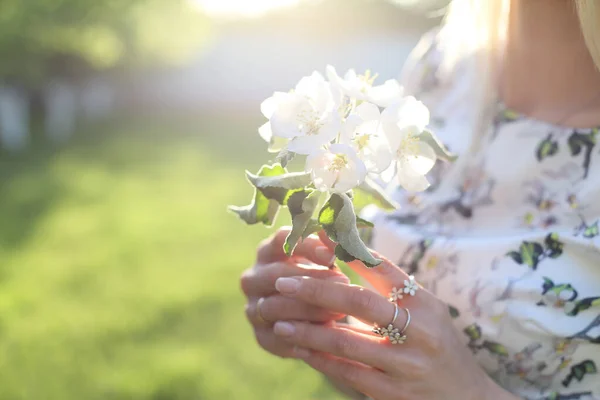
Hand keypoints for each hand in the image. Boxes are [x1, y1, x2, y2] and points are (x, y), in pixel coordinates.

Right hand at [241, 228, 349, 358]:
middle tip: (343, 283)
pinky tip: (321, 340)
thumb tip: (343, 239)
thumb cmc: (325, 277)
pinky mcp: (260, 335)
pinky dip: (297, 340)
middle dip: (310, 280)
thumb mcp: (328, 261)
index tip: (332, 256)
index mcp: (268, 252)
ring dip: (307, 310)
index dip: (306, 246)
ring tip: (338, 312)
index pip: (281, 241)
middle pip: (275, 275)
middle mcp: (253, 277)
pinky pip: (275, 339)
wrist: (316, 314)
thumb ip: (334, 249)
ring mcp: (253, 307)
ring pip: (274, 308)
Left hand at [269, 232, 517, 399]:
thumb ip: (387, 282)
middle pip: (358, 301)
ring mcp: (406, 364)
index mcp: (424, 302)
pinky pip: (347, 374)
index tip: (312, 240)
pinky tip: (300, 350)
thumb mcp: (422, 306)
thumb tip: (343, 247)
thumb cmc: (434, 340)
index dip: (343, 250)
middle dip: (315, 289)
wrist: (464, 395)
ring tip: (280, 323)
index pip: (380, 267)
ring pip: (345, 342)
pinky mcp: (392, 393)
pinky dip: (319, 360)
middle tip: (282, 283)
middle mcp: (418, 330)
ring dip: (307, 331)